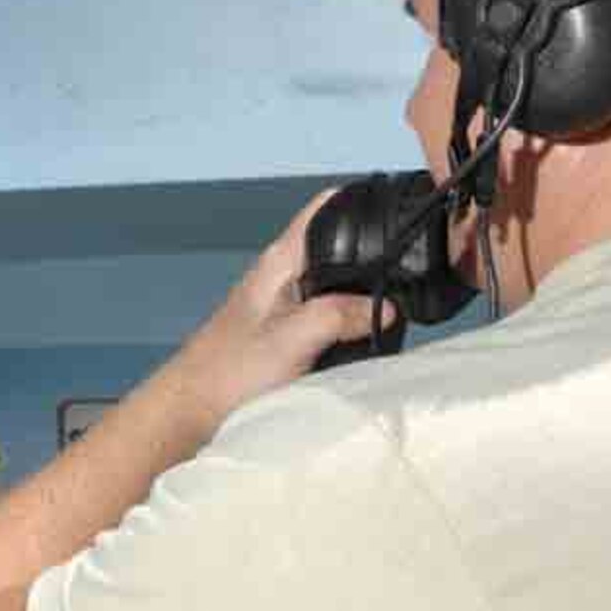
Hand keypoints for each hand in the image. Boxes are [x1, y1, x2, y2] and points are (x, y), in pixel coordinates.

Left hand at [158, 190, 395, 443]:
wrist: (196, 408)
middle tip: (414, 273)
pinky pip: (334, 310)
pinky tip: (369, 335)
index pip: (325, 207)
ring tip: (399, 309)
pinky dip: (354, 318)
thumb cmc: (230, 372)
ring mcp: (288, 300)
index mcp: (281, 260)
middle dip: (376, 255)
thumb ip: (338, 316)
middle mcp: (285, 272)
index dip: (362, 201)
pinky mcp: (291, 327)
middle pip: (342, 245)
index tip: (400, 216)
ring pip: (341, 281)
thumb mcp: (291, 340)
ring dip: (366, 292)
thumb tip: (389, 308)